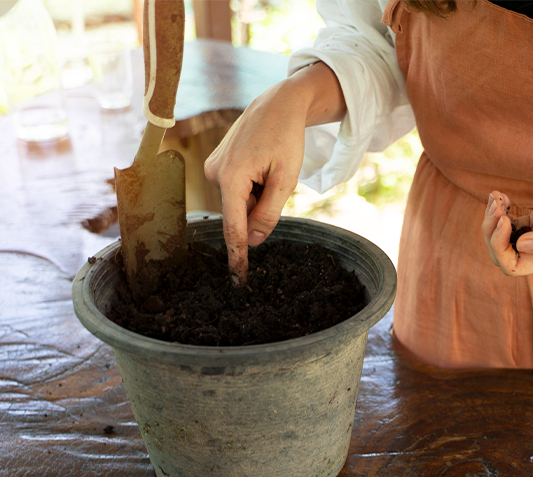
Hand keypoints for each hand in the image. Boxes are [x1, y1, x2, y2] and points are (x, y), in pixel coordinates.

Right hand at [204, 62, 344, 283]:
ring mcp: (211, 169)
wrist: (276, 105)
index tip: (237, 279)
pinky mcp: (214, 166)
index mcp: (231, 177)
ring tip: (268, 168)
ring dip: (257, 196)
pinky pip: (235, 191)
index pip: (234, 227)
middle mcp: (214, 174)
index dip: (238, 255)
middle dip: (260, 207)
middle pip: (240, 214)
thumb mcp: (286, 179)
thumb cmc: (285, 139)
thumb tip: (255, 241)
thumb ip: (269, 212)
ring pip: (239, 203)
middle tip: (275, 179)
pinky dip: (251, 187)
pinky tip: (260, 166)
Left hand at [481, 145, 532, 275]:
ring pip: (504, 238)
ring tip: (497, 197)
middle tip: (497, 205)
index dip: (499, 246)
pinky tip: (502, 195)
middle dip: (491, 231)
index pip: (512, 266)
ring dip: (494, 218)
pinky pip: (512, 222)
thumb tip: (521, 245)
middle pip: (503, 254)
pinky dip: (502, 209)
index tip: (503, 219)